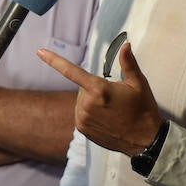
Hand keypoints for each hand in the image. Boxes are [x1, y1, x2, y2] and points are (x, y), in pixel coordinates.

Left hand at [38, 41, 163, 156]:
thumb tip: (125, 45)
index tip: (40, 52)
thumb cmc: (143, 109)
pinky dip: (91, 113)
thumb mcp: (138, 84)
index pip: (72, 71)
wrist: (145, 140)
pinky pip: (81, 113)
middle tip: (115, 99)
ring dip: (92, 102)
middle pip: (83, 87)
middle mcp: (87, 104)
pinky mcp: (82, 129)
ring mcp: (83, 118)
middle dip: (95, 89)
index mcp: (99, 89)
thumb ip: (128, 63)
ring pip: (82, 101)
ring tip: (112, 111)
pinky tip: (106, 119)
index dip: (54, 60)